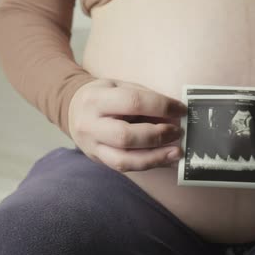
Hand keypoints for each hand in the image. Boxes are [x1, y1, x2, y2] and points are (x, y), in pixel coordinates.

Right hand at [69, 79, 186, 172]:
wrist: (73, 109)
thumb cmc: (104, 96)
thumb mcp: (121, 87)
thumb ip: (146, 98)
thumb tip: (175, 114)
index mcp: (96, 99)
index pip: (133, 102)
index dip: (161, 106)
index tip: (181, 109)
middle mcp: (90, 125)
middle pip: (126, 136)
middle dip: (157, 135)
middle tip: (178, 131)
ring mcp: (92, 146)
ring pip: (124, 160)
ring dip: (155, 157)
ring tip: (177, 151)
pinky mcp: (99, 160)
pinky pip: (125, 167)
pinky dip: (149, 164)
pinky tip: (166, 159)